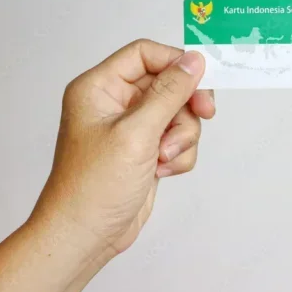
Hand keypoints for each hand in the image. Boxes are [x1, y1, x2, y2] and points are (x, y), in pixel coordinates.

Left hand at [29, 39, 213, 255]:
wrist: (85, 235)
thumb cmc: (95, 185)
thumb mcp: (136, 133)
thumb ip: (169, 93)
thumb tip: (194, 60)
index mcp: (100, 88)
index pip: (145, 55)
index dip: (176, 63)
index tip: (202, 81)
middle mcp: (114, 104)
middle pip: (167, 85)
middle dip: (184, 107)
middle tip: (205, 114)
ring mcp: (131, 129)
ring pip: (177, 115)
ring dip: (181, 137)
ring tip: (164, 159)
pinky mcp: (144, 152)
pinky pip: (176, 140)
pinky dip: (178, 155)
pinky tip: (162, 172)